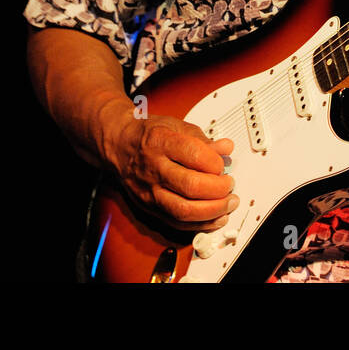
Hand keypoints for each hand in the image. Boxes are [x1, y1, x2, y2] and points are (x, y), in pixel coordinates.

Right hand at [106, 110, 237, 232]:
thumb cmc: (149, 135)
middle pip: (190, 186)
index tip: (223, 164)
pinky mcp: (150, 208)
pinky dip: (200, 224)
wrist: (119, 146)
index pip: (194, 155)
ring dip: (213, 211)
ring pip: (184, 210)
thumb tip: (226, 148)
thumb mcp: (176, 125)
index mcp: (161, 142)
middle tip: (229, 185)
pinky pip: (177, 223)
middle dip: (218, 189)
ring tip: (228, 203)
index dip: (215, 163)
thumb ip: (202, 139)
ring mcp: (150, 191)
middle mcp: (154, 168)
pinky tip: (216, 217)